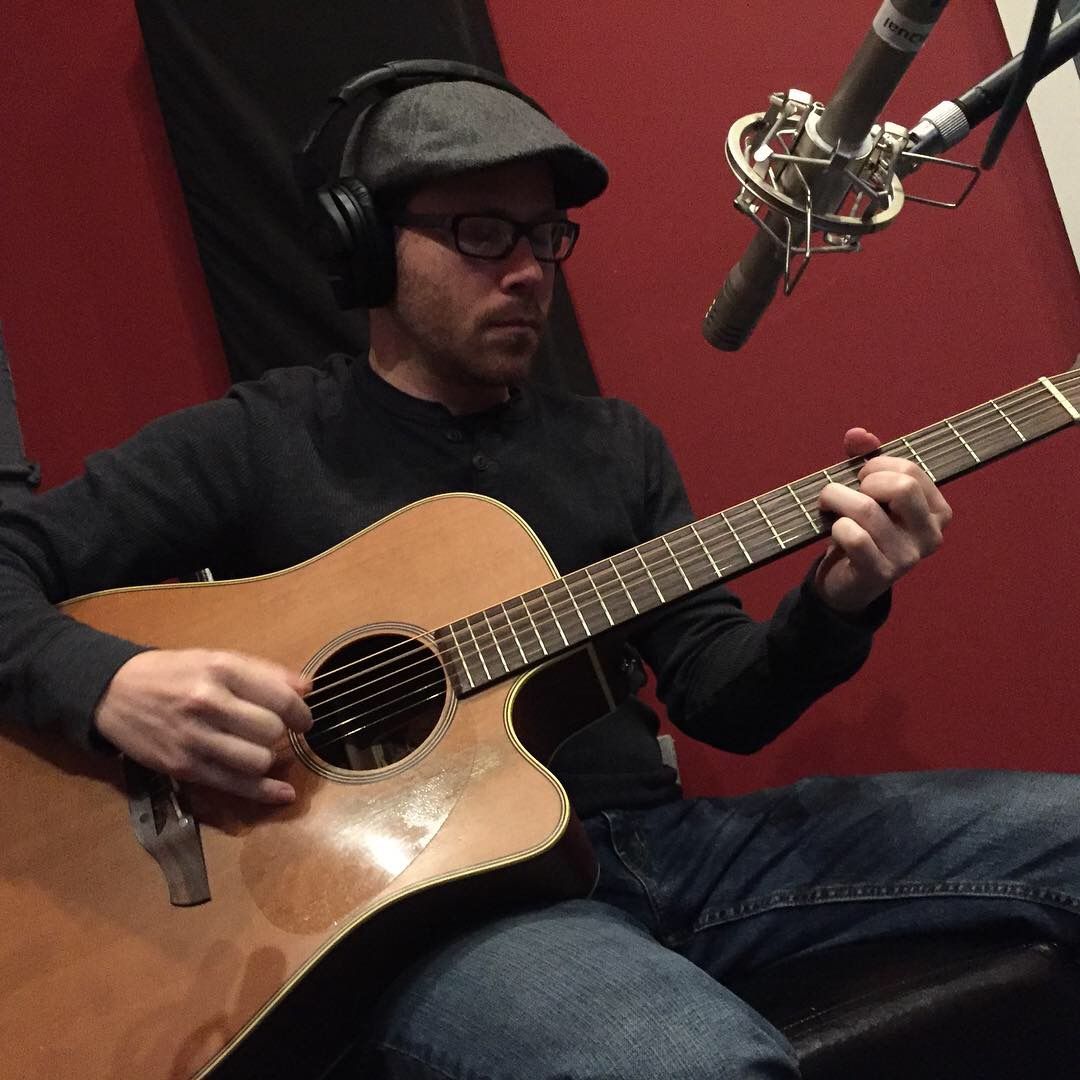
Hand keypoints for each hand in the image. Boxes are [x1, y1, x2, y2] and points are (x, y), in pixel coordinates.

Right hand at [94, 649, 312, 803]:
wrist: (112, 692)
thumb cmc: (172, 672)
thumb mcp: (215, 658)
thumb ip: (264, 672)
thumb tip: (307, 687)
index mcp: (221, 670)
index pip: (280, 698)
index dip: (301, 713)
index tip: (303, 720)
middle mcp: (207, 702)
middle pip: (271, 731)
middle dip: (281, 734)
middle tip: (275, 732)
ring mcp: (194, 738)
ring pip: (257, 760)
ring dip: (267, 758)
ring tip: (260, 749)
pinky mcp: (183, 767)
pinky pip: (234, 785)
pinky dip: (265, 792)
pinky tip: (283, 794)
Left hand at [814, 427, 952, 613]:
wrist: (846, 580)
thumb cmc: (861, 528)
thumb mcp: (867, 490)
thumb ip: (864, 457)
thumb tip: (858, 434)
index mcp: (937, 511)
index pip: (911, 470)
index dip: (877, 465)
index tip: (861, 476)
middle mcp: (931, 535)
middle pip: (901, 487)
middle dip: (865, 481)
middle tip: (850, 491)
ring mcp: (908, 557)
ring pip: (868, 510)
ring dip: (837, 500)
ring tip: (829, 506)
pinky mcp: (881, 574)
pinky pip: (855, 537)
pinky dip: (837, 527)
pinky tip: (835, 531)